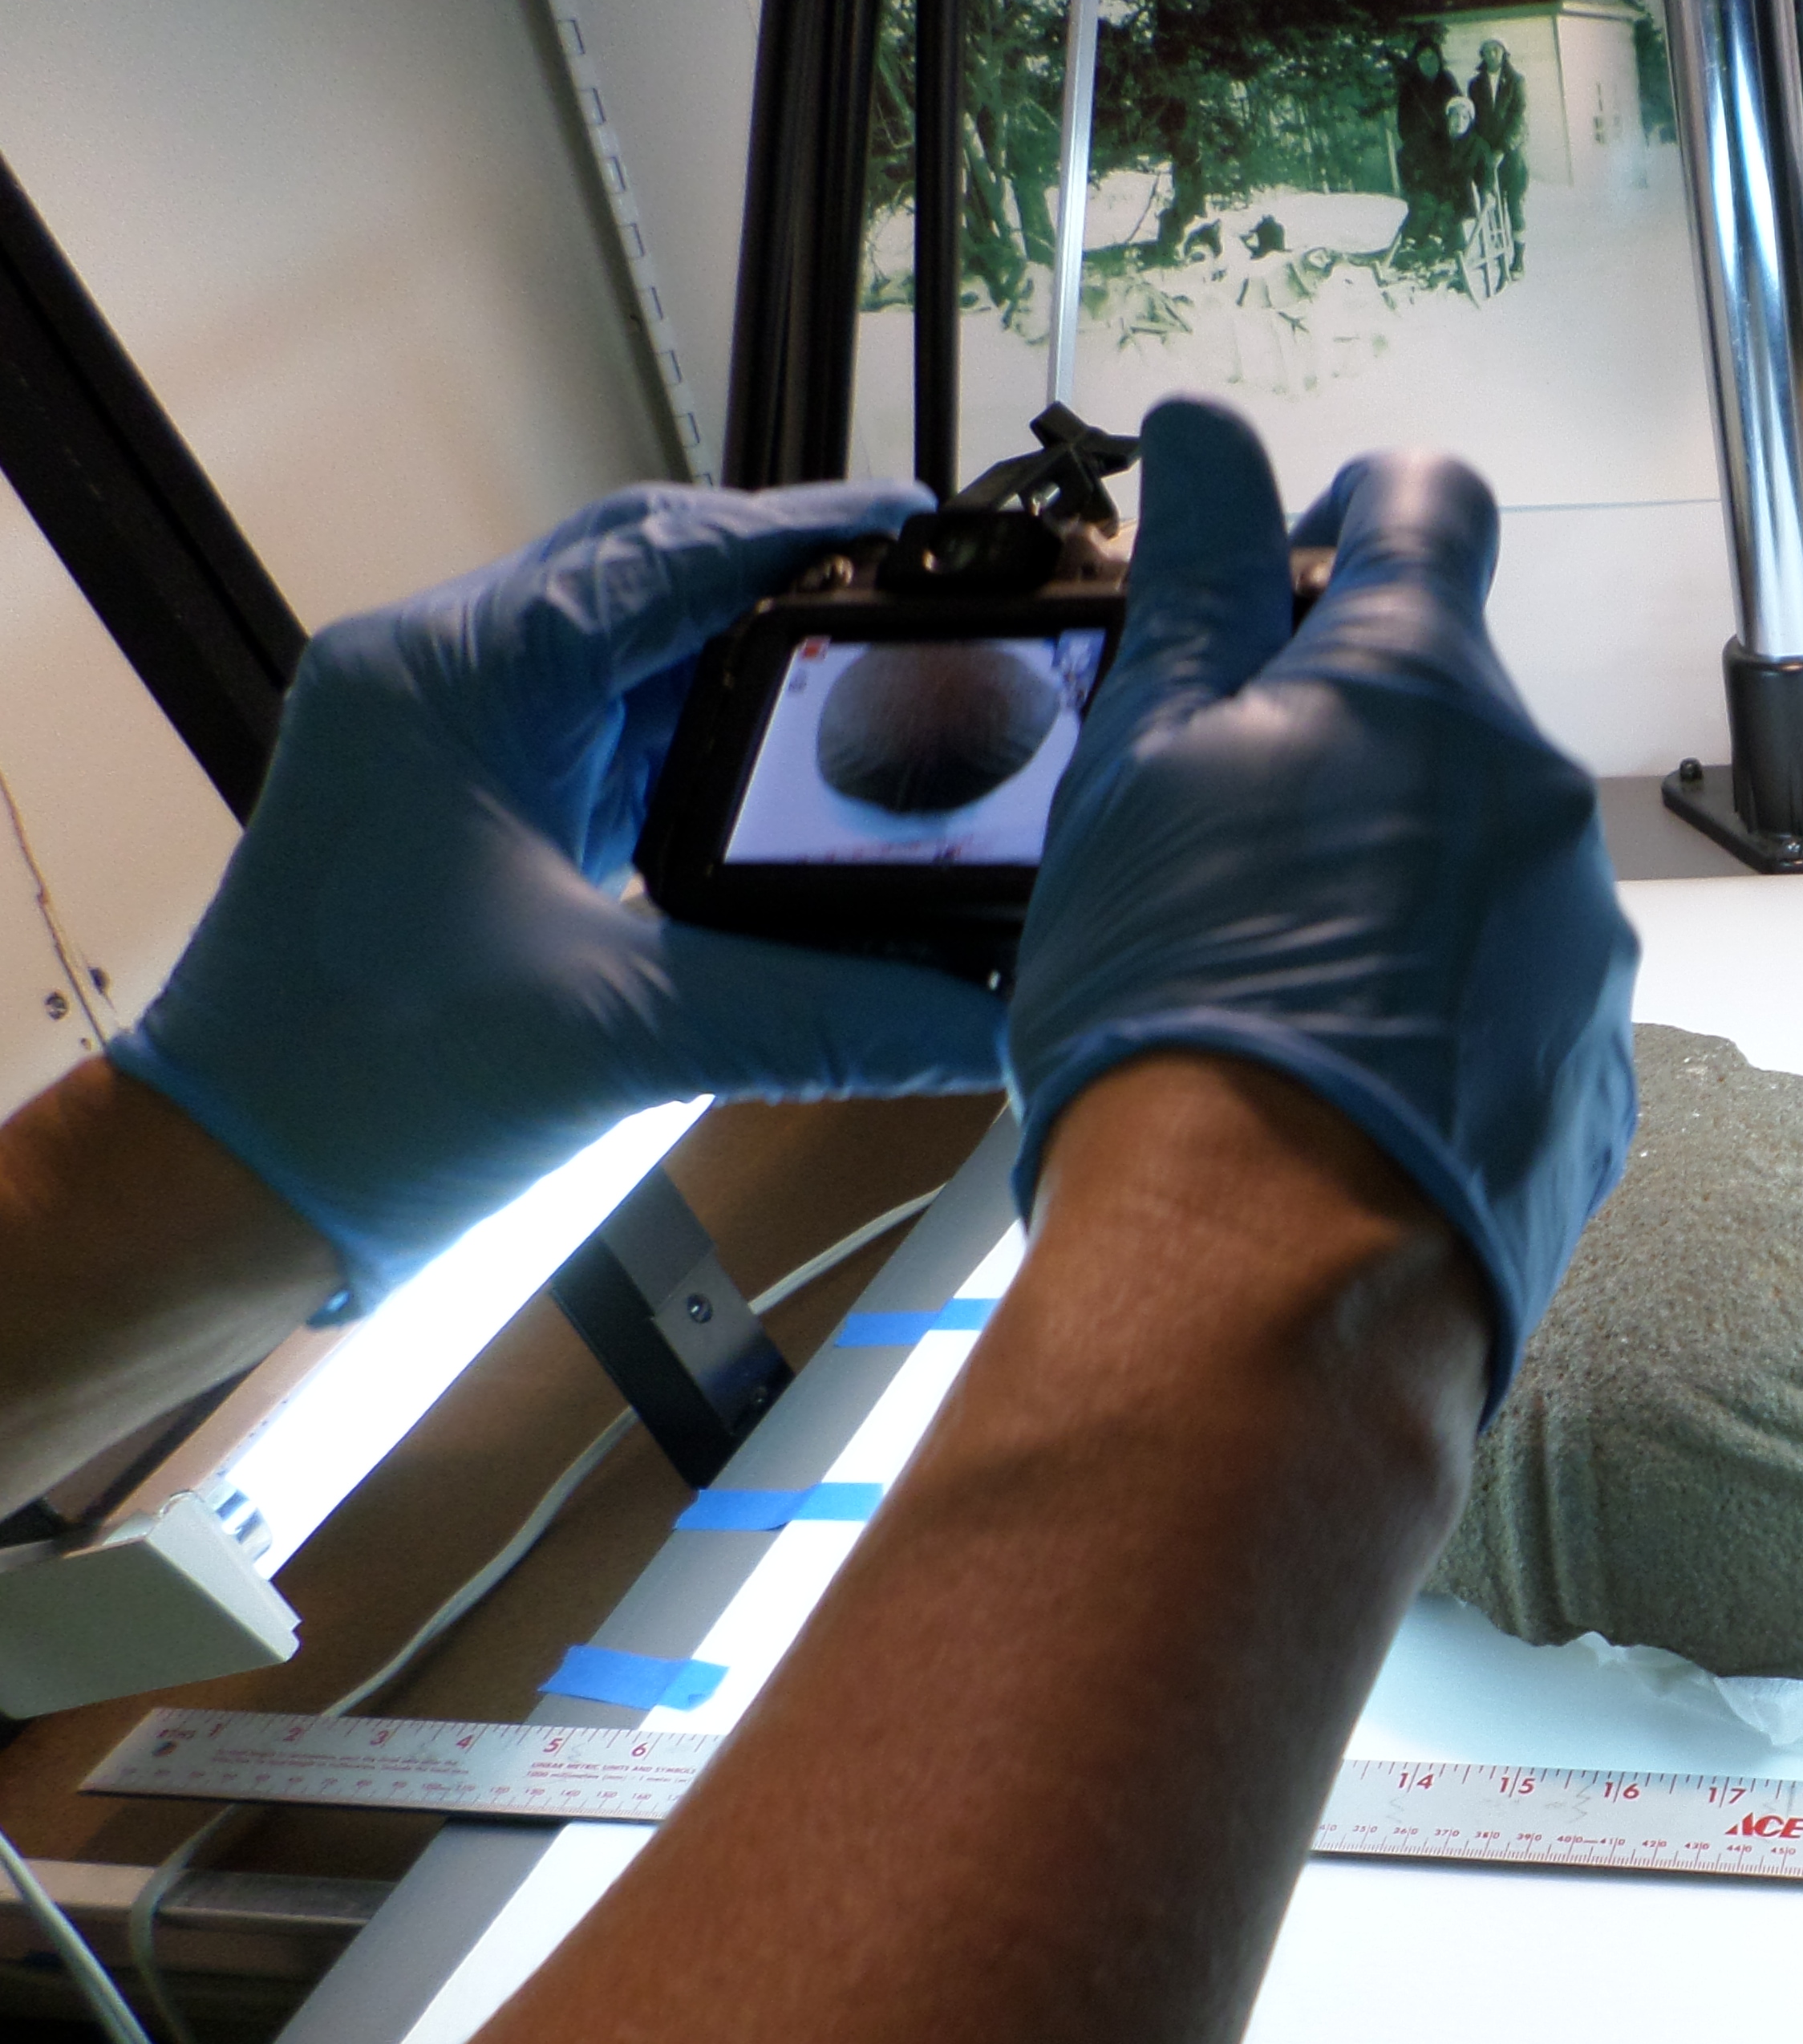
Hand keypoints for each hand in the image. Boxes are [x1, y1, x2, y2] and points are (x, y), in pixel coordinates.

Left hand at [109, 482, 1009, 1315]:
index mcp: (455, 681)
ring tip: (874, 688)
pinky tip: (780, 781)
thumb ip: (831, 1012)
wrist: (238, 1178)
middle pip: (645, 578)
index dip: (806, 534)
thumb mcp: (633, 1035)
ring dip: (743, 669)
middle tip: (920, 607)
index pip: (664, 557)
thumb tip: (986, 1009)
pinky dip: (695, 743)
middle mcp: (435, 676)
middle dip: (784, 587)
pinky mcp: (458, 796)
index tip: (922, 527)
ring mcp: (440, 733)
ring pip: (626, 652)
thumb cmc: (369, 1089)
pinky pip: (600, 728)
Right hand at [1002, 395, 1638, 1395]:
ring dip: (1396, 889)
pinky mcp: (1597, 1073)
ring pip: (1483, 865)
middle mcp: (1540, 794)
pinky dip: (1442, 1014)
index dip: (1350, 513)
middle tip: (1224, 842)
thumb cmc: (1186, 1014)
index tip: (1286, 574)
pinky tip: (1348, 1085)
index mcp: (1425, 684)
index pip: (1427, 504)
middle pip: (1450, 711)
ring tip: (1276, 993)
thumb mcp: (1141, 761)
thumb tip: (1207, 431)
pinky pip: (1515, 1000)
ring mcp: (1586, 941)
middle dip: (1350, 745)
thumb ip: (1191, 578)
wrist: (1269, 1277)